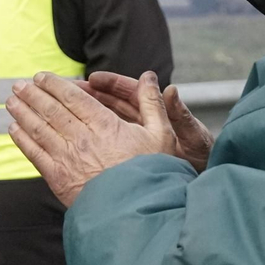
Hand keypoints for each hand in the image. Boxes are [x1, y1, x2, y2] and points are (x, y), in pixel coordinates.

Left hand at [6, 71, 176, 206]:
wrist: (137, 214)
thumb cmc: (152, 174)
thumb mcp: (161, 135)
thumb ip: (151, 103)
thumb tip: (149, 76)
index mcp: (105, 125)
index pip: (73, 97)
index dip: (54, 84)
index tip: (41, 77)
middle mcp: (82, 138)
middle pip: (51, 109)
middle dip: (33, 94)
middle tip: (19, 84)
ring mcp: (68, 158)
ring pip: (39, 129)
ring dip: (23, 112)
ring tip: (11, 101)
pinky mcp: (58, 179)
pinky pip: (35, 154)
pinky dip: (22, 139)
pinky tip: (14, 129)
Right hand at [79, 72, 213, 172]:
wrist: (195, 185)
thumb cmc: (200, 158)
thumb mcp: (191, 136)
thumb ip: (180, 115)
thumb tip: (171, 89)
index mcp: (158, 110)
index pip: (131, 91)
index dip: (111, 84)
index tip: (92, 79)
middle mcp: (144, 120)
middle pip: (113, 102)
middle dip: (92, 94)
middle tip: (68, 89)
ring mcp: (134, 135)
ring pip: (106, 119)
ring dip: (87, 112)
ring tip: (64, 107)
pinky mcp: (126, 151)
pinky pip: (106, 138)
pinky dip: (90, 133)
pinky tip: (72, 133)